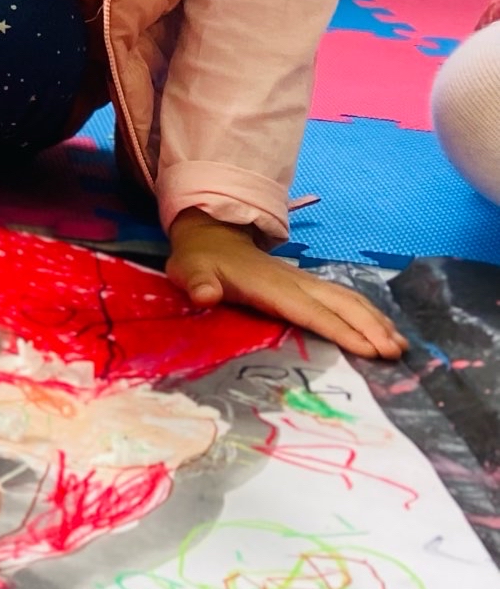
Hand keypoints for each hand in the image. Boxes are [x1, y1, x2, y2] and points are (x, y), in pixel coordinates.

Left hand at [166, 211, 402, 360]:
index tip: (369, 349)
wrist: (210, 235)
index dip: (340, 330)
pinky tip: (383, 329)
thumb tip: (204, 296)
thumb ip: (197, 284)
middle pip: (341, 304)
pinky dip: (368, 314)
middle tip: (396, 353)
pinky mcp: (307, 283)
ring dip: (376, 321)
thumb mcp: (189, 271)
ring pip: (348, 300)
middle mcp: (296, 282)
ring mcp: (304, 281)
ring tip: (400, 346)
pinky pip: (344, 298)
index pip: (311, 311)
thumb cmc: (200, 261)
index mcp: (272, 287)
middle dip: (371, 328)